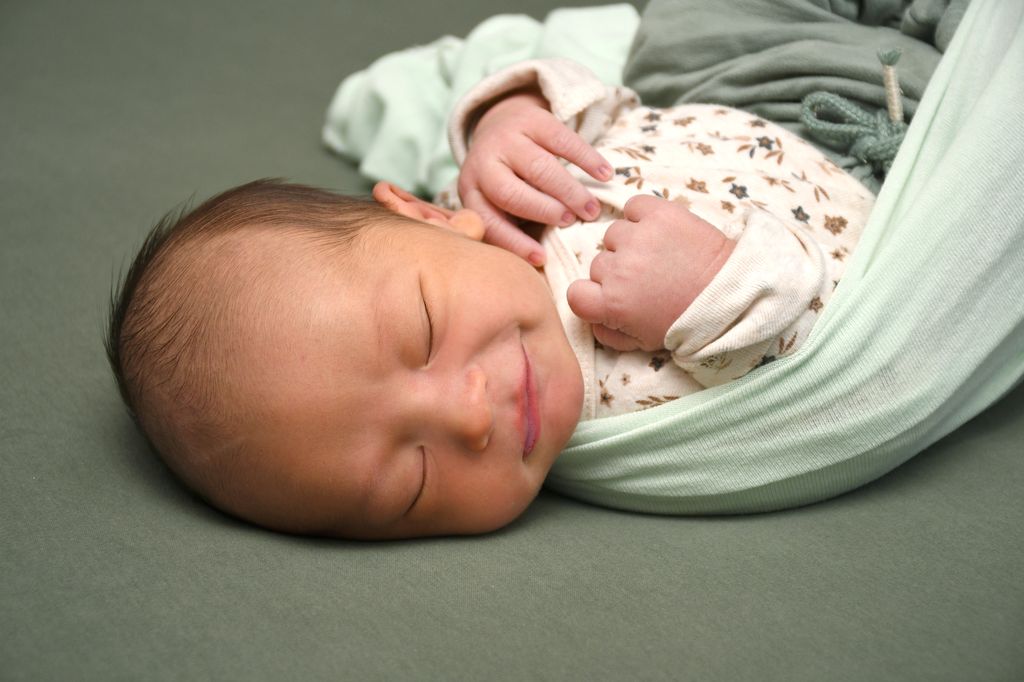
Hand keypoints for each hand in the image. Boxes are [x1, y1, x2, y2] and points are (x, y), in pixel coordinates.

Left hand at [458, 89, 612, 264]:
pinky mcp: (531, 119)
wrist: (501, 124)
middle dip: (544, 210)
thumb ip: (513, 224)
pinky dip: (587, 158)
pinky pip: (562, 139)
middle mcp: (483, 164)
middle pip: (511, 193)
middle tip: (571, 221)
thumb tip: (543, 261)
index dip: (514, 243)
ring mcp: (506, 139)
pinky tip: (605, 174)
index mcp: (472, 192)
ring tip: (590, 208)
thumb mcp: (497, 202)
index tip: (541, 258)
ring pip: (537, 167)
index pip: (489, 222)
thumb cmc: (507, 179)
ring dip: (568, 190)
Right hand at [567, 195, 735, 351]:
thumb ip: (608, 334)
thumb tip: (592, 319)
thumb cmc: (688, 321)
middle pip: (599, 264)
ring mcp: (637, 238)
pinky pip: (634, 207)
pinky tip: (658, 231)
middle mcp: (618, 269)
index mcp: (611, 304)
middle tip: (647, 279)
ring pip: (615, 235)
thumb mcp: (642, 342)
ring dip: (630, 243)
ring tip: (658, 255)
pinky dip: (642, 216)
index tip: (608, 295)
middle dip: (618, 272)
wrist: (731, 295)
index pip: (575, 294)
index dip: (590, 294)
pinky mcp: (658, 214)